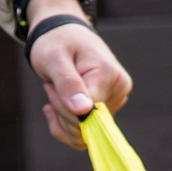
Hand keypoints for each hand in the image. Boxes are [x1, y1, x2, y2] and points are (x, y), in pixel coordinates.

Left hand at [25, 0, 131, 150]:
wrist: (63, 36)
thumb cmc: (56, 42)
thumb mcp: (54, 59)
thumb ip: (68, 84)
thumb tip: (84, 112)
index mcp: (109, 74)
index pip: (87, 113)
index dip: (63, 107)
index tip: (51, 85)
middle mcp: (119, 89)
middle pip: (85, 125)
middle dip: (60, 110)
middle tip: (52, 85)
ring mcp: (116, 101)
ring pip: (83, 133)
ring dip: (61, 116)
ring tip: (57, 89)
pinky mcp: (109, 110)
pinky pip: (85, 134)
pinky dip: (65, 126)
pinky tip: (57, 106)